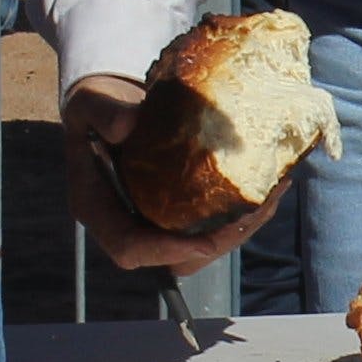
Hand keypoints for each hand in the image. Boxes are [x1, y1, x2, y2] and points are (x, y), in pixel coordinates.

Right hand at [58, 72, 281, 276]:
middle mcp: (126, 223)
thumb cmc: (96, 104)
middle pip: (172, 260)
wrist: (109, 104)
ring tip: (271, 197)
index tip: (206, 242)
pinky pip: (208, 227)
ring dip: (238, 231)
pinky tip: (269, 186)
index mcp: (98, 208)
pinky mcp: (176, 211)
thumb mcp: (91, 101)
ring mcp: (153, 220)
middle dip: (217, 244)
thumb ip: (104, 112)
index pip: (130, 249)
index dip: (167, 251)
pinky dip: (240, 214)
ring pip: (197, 247)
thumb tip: (128, 124)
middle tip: (254, 213)